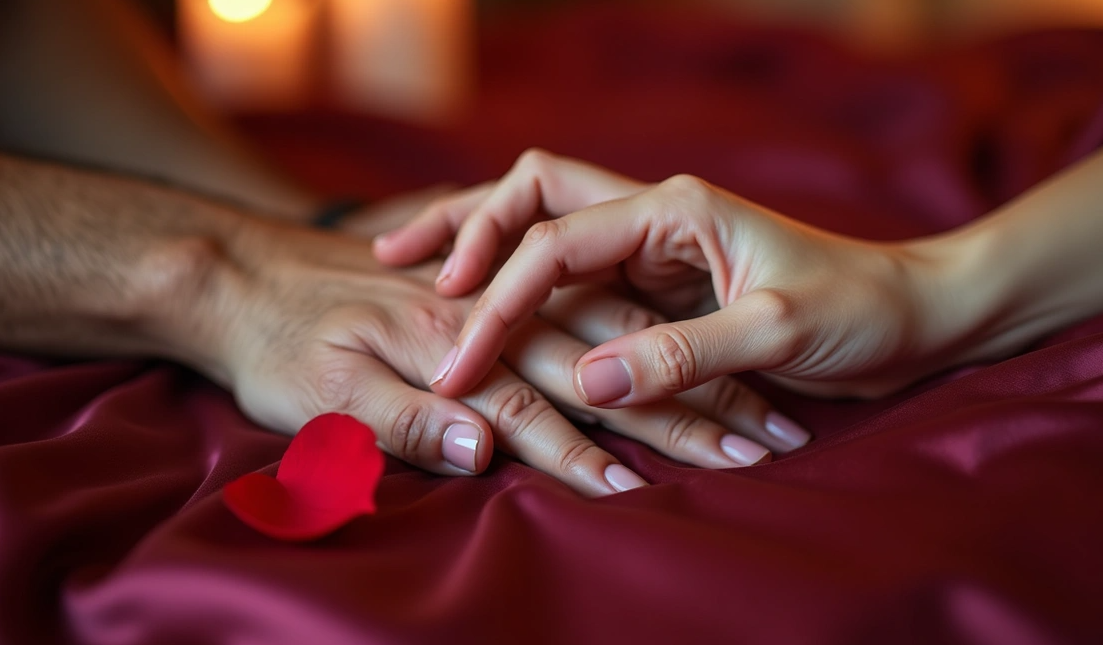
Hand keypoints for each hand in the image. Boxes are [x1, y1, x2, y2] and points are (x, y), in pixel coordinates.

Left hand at [167, 217, 781, 496]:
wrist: (238, 279)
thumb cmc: (278, 343)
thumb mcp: (321, 391)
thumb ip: (403, 420)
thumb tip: (487, 445)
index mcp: (456, 346)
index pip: (549, 406)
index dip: (602, 453)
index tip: (658, 496)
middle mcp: (493, 324)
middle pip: (610, 366)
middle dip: (687, 409)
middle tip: (761, 446)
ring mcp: (503, 308)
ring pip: (618, 339)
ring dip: (688, 382)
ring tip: (757, 414)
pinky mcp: (496, 305)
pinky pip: (590, 318)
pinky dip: (646, 349)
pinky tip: (683, 372)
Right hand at [375, 150, 969, 410]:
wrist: (913, 315)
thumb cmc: (860, 311)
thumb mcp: (778, 333)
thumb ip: (684, 354)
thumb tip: (586, 386)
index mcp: (672, 210)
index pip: (554, 241)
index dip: (497, 299)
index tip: (457, 361)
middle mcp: (652, 217)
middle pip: (530, 198)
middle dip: (462, 230)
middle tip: (396, 266)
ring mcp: (652, 250)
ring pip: (544, 234)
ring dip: (484, 254)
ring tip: (412, 272)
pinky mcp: (658, 286)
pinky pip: (574, 282)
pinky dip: (526, 294)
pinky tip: (492, 315)